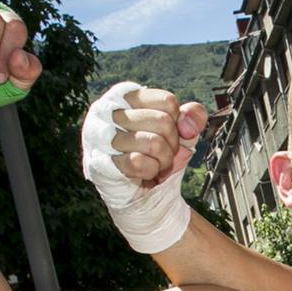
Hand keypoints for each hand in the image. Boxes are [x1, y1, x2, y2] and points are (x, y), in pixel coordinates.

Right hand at [80, 82, 204, 251]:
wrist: (146, 195)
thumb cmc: (158, 156)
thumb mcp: (183, 132)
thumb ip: (193, 116)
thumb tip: (187, 124)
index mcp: (124, 95)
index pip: (168, 102)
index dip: (177, 123)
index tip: (167, 135)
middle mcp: (106, 109)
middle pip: (163, 121)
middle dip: (172, 145)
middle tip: (161, 154)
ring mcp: (98, 135)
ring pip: (154, 142)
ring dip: (163, 160)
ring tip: (153, 164)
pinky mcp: (98, 161)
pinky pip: (138, 163)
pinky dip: (150, 172)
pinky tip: (142, 174)